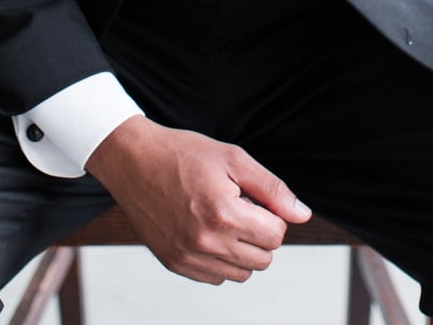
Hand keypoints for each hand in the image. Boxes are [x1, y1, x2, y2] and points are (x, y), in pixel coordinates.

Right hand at [84, 116, 312, 283]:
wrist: (130, 160)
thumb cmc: (180, 154)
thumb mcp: (231, 158)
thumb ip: (271, 188)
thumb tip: (302, 215)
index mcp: (223, 213)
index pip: (276, 235)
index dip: (269, 214)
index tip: (250, 198)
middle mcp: (205, 241)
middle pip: (263, 259)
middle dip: (258, 234)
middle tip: (236, 207)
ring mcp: (188, 256)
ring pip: (242, 273)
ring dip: (241, 250)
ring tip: (221, 220)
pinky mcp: (174, 263)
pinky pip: (216, 277)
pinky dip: (219, 260)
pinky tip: (205, 232)